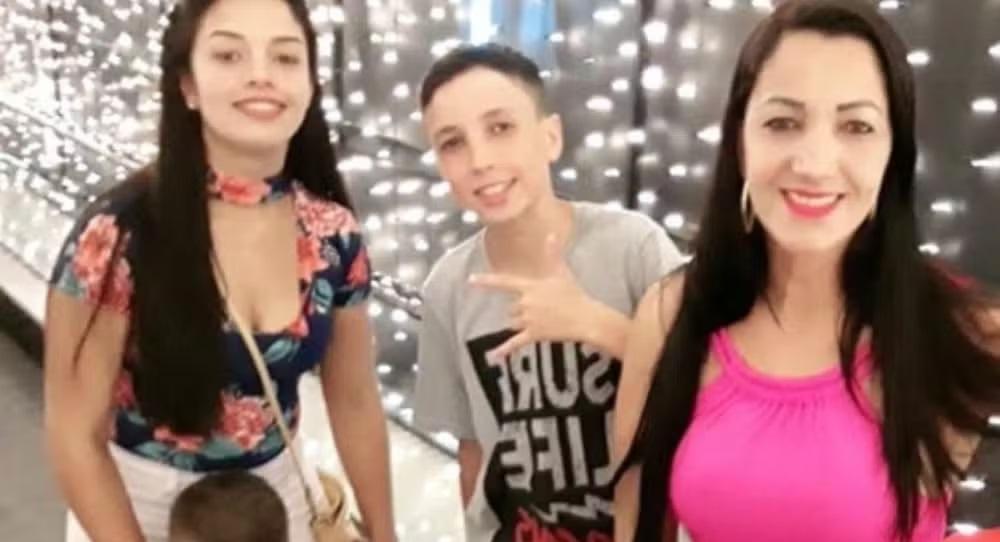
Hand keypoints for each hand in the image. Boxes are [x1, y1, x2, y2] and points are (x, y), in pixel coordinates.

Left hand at [469, 233, 596, 358]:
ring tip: (544, 321)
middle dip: (521, 310)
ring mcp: (529, 320)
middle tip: (544, 310)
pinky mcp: (534, 335)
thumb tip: (552, 234)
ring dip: (521, 323)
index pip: (504, 282)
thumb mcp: (562, 273)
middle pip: (511, 308)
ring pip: (513, 323)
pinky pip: (515, 343)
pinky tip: (495, 356)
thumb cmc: (574, 294)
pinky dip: (505, 350)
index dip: (486, 281)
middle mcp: (526, 303)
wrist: (586, 317)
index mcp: (530, 287)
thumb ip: (553, 254)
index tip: (470, 280)